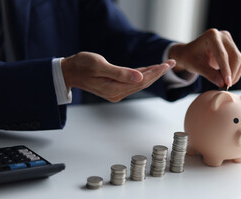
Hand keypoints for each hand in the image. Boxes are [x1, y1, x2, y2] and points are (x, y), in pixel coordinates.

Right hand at [61, 52, 175, 101]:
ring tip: (165, 65)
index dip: (155, 72)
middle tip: (171, 62)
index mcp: (115, 89)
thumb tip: (139, 77)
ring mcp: (117, 91)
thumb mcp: (99, 66)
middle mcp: (118, 93)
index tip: (166, 64)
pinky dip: (142, 74)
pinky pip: (133, 81)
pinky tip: (150, 69)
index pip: (141, 81)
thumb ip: (120, 73)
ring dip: (152, 73)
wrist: (69, 72)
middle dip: (158, 72)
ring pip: (139, 82)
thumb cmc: (81, 66)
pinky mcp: (115, 87)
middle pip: (143, 83)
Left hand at [169, 28, 240, 87]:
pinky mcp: (233, 47)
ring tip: (225, 83)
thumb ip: (209, 74)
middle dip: (232, 73)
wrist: (189, 53)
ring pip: (239, 60)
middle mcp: (223, 35)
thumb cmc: (190, 58)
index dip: (226, 70)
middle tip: (226, 86)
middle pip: (234, 56)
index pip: (222, 55)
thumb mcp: (196, 67)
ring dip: (235, 74)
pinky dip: (235, 72)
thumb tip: (222, 84)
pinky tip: (227, 78)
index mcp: (211, 35)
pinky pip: (240, 62)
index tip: (227, 83)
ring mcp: (229, 41)